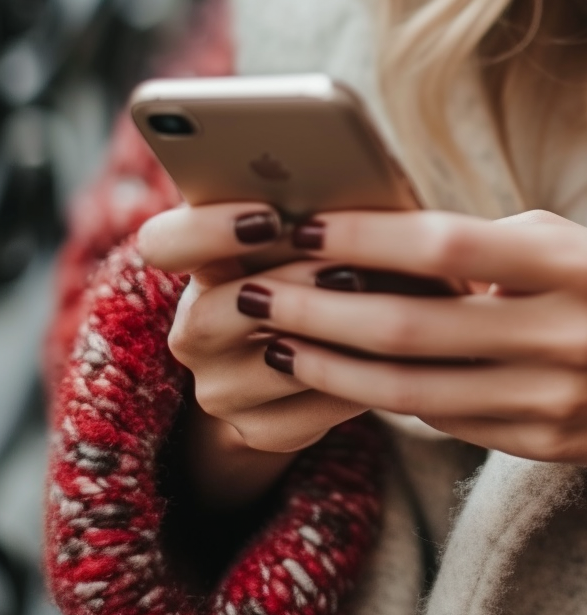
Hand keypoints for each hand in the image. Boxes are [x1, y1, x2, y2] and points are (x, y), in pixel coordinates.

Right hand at [137, 203, 366, 474]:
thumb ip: (311, 212)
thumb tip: (359, 183)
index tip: (269, 216)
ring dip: (330, 341)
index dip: (208, 231)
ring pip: (269, 368)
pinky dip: (353, 386)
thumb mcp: (306, 235)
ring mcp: (220, 386)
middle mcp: (196, 328)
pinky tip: (393, 362)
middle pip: (212, 313)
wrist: (307, 354)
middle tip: (347, 271)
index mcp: (199, 263)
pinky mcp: (258, 430)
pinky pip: (306, 415)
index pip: (165, 244)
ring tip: (386, 314)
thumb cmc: (319, 265)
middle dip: (288, 289)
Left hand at [244, 209, 586, 524]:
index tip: (301, 222)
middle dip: (319, 306)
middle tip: (253, 288)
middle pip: (411, 323)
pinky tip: (348, 374)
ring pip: (414, 386)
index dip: (363, 235)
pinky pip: (448, 420)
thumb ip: (513, 245)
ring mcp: (553, 398)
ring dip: (335, 362)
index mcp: (578, 263)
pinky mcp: (546, 445)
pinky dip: (390, 396)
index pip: (446, 244)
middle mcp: (563, 332)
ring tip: (278, 338)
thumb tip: (419, 240)